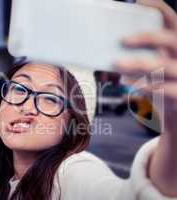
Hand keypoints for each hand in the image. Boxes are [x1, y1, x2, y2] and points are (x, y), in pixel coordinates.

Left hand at [116, 0, 176, 136]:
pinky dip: (146, 87)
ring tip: (119, 65)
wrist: (175, 110)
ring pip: (163, 64)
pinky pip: (164, 89)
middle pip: (169, 39)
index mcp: (174, 44)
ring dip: (138, 64)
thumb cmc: (161, 83)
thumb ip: (139, 56)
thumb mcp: (153, 66)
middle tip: (123, 40)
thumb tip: (110, 52)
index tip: (138, 1)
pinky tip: (132, 88)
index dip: (156, 7)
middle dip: (146, 37)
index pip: (170, 19)